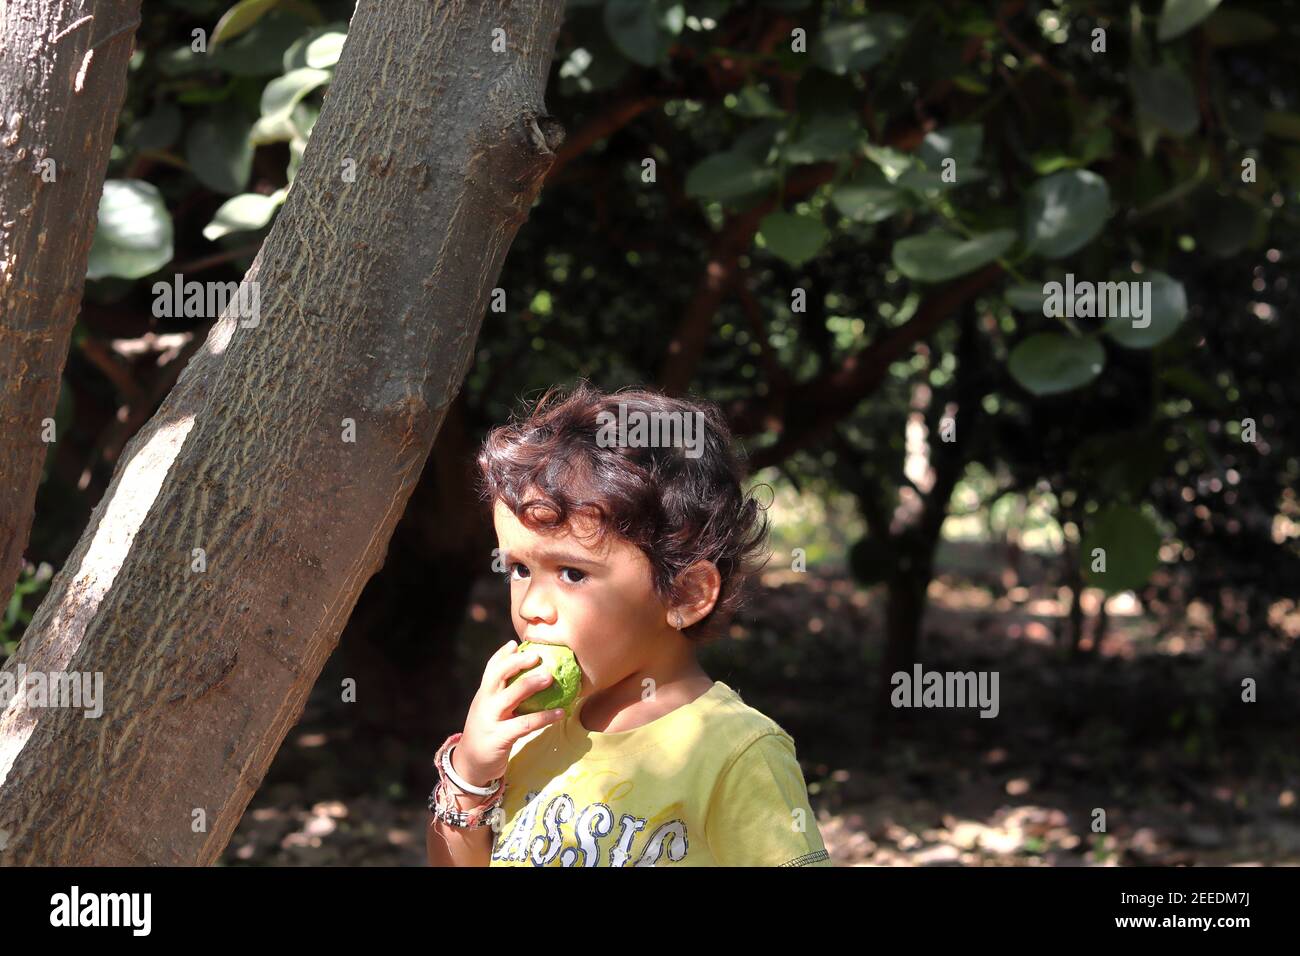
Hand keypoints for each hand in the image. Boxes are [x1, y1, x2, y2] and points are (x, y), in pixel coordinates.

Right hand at [453, 639, 566, 786]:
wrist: (470, 766)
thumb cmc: (488, 734)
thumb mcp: (490, 711)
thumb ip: (503, 695)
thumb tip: (529, 677)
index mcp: (483, 695)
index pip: (491, 669)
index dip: (502, 655)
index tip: (515, 644)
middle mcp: (485, 703)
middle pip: (498, 676)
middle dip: (517, 663)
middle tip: (537, 655)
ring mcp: (491, 720)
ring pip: (511, 696)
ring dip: (531, 684)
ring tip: (550, 677)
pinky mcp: (500, 737)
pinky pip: (525, 724)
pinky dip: (544, 717)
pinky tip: (559, 713)